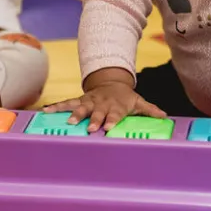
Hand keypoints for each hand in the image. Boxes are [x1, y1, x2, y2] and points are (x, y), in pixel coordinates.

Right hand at [43, 75, 166, 132]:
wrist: (111, 82)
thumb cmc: (125, 98)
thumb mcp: (138, 102)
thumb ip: (150, 110)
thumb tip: (165, 116)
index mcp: (116, 106)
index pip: (115, 114)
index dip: (112, 120)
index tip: (108, 128)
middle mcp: (101, 103)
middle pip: (97, 112)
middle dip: (93, 119)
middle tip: (89, 128)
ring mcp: (89, 101)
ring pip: (80, 107)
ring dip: (74, 114)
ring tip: (68, 121)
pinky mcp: (79, 100)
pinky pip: (66, 103)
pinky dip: (56, 107)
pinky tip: (45, 111)